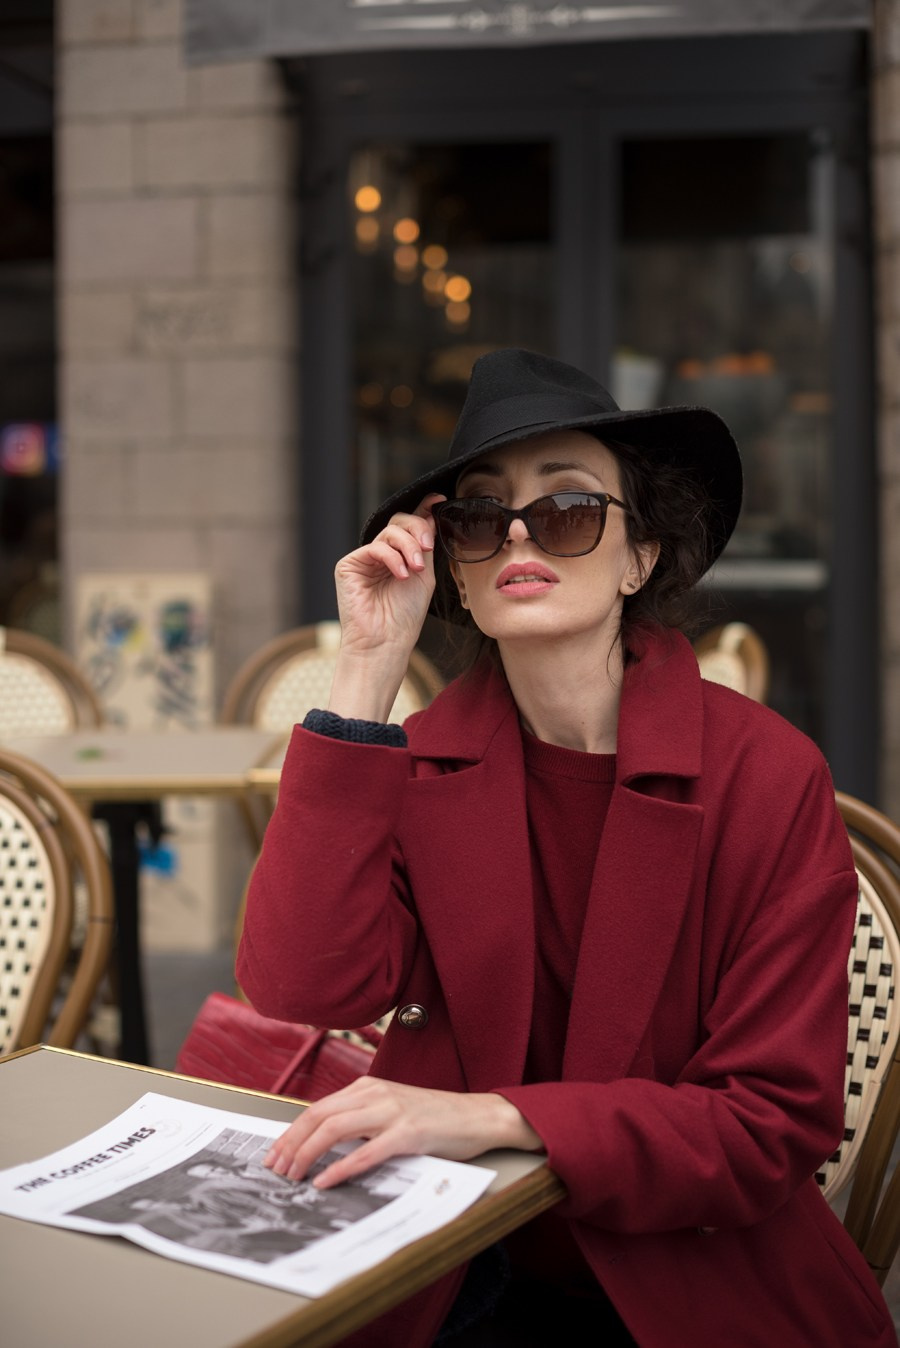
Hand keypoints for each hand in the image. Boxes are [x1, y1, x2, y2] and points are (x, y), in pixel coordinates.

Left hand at [263, 1076, 542, 1188]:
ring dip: (306, 1154)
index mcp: (369, 1087)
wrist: (479, 1115)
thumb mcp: (392, 1110)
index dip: (291, 1132)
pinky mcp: (409, 1133)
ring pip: (334, 1129)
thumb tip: (325, 1146)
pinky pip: (366, 1152)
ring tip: (293, 1177)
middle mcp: (376, 1093)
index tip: (275, 1155)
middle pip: (318, 1115)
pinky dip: (341, 1167)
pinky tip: (326, 1181)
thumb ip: (363, 1119)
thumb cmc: (436, 1117)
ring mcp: (392, 1111)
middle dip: (290, 1144)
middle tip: (275, 1170)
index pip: (317, 1108)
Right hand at [334, 493, 445, 659]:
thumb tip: (430, 515)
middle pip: (399, 523)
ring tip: (415, 569)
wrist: (386, 642)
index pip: (409, 527)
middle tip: (428, 548)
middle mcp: (380, 555)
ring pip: (389, 533)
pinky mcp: (348, 565)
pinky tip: (401, 574)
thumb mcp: (423, 576)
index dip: (423, 510)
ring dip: (408, 547)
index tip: (440, 501)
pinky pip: (375, 547)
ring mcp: (364, 559)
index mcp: (399, 557)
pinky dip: (392, 558)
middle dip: (417, 530)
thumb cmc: (405, 616)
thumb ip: (424, 547)